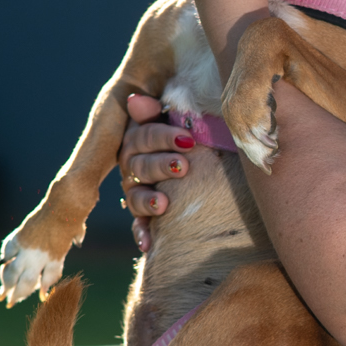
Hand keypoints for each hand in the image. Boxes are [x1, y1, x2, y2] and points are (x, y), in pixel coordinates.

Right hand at [119, 92, 195, 251]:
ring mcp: (139, 190)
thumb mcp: (182, 117)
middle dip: (161, 166)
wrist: (211, 158)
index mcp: (140, 139)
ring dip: (148, 201)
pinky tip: (148, 244)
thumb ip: (159, 110)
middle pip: (140, 166)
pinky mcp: (146, 214)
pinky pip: (140, 224)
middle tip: (184, 167)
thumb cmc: (197, 131)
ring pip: (136, 196)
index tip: (188, 138)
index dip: (163, 137)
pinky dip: (142, 234)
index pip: (143, 136)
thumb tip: (134, 101)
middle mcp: (135, 165)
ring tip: (164, 204)